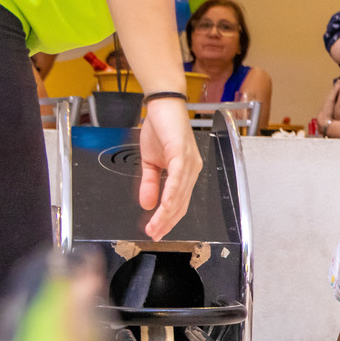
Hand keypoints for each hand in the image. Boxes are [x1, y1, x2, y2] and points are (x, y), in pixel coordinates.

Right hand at [139, 98, 201, 240]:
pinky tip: (162, 206)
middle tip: (155, 235)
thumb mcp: (150, 161)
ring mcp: (189, 162)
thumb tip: (147, 205)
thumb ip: (150, 184)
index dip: (169, 219)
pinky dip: (170, 194)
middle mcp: (192, 169)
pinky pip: (177, 178)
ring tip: (154, 226)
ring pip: (179, 194)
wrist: (161, 105)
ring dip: (166, 213)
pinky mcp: (182, 153)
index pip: (180, 202)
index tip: (157, 231)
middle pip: (181, 203)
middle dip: (167, 222)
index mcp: (186, 172)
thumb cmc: (160, 128)